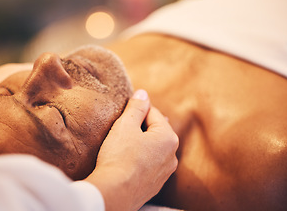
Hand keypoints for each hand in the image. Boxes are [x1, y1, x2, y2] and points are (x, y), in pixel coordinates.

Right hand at [86, 89, 178, 210]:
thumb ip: (136, 107)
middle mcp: (172, 155)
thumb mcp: (126, 125)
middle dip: (140, 127)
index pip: (153, 113)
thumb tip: (143, 93)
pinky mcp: (155, 185)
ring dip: (141, 144)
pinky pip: (150, 165)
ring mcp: (165, 172)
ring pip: (153, 149)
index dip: (137, 110)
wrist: (114, 192)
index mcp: (168, 137)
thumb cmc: (119, 156)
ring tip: (124, 146)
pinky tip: (128, 162)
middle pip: (156, 131)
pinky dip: (141, 160)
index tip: (124, 113)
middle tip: (122, 130)